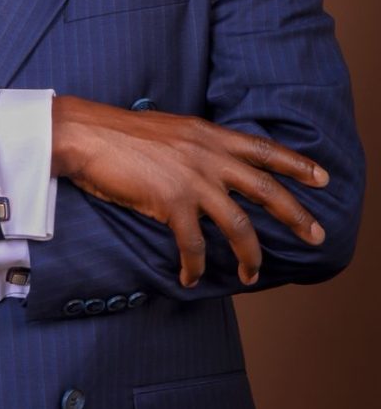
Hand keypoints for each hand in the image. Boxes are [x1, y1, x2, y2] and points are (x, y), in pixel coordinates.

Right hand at [51, 96, 328, 288]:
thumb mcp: (171, 130)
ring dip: (249, 254)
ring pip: (238, 224)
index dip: (296, 163)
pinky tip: (191, 278)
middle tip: (316, 235)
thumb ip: (197, 145)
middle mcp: (208, 155)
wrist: (86, 134)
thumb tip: (211, 164)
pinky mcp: (170, 201)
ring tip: (252, 274)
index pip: (263, 148)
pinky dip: (194, 266)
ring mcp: (191, 179)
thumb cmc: (121, 133)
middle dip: (295, 214)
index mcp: (209, 134)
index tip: (322, 177)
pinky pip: (192, 244)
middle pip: (265, 188)